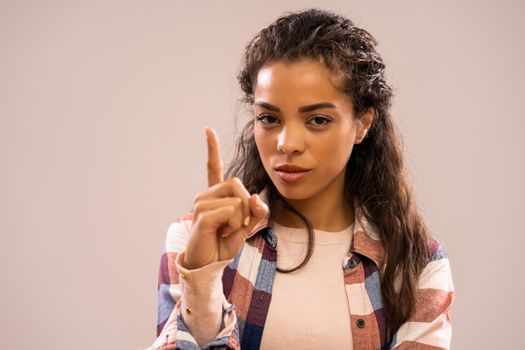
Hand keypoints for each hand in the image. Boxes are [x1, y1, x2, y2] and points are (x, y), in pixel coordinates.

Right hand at [183, 127, 268, 269]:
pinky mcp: (202, 216)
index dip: (212, 148)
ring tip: (227, 230)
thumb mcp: (248, 226)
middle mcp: (206, 195)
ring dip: (240, 219)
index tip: (208, 129)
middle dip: (247, 206)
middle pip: (237, 183)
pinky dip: (234, 225)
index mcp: (216, 194)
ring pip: (236, 200)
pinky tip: (222, 233)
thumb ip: (257, 211)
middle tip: (238, 224)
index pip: (213, 166)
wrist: (209, 263)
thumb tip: (257, 199)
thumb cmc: (224, 243)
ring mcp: (201, 204)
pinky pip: (230, 212)